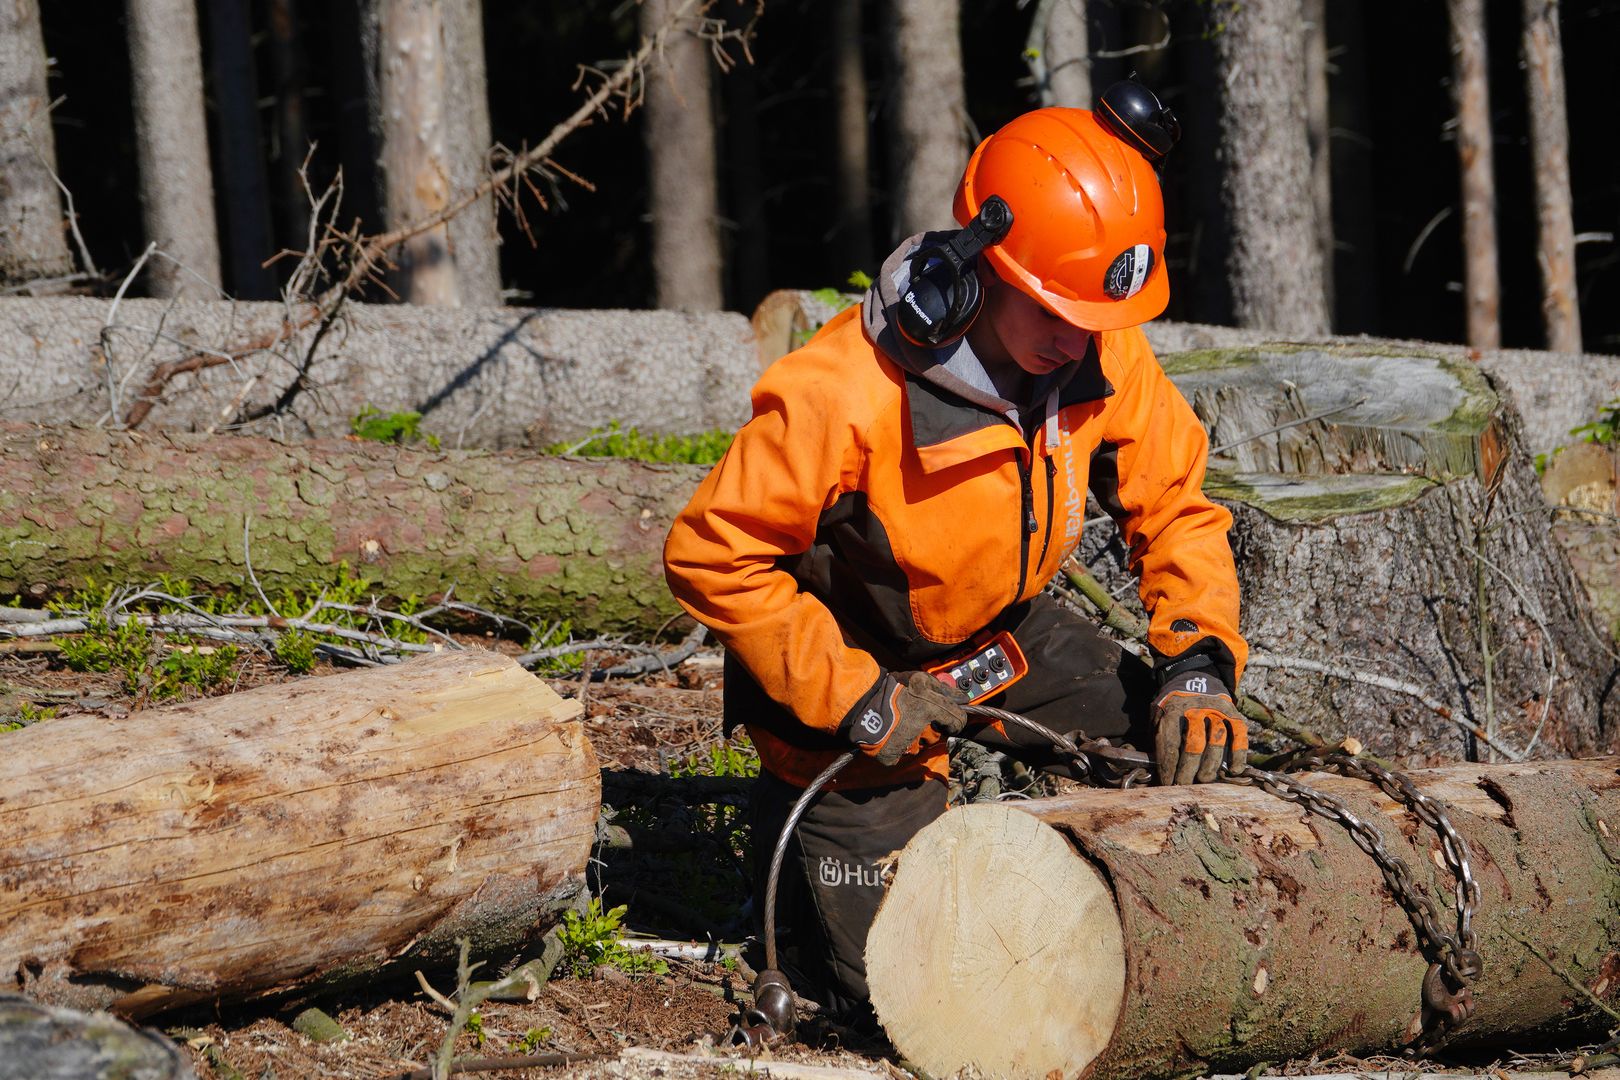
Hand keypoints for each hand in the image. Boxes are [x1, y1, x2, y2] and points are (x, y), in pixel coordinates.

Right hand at [848, 670, 969, 765]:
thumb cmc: (891, 688)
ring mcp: (906, 743)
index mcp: (929, 706)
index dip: (955, 721)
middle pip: (937, 735)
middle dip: (929, 728)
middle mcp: (921, 727)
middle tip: (914, 716)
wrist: (861, 700)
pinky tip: (891, 735)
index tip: (949, 721)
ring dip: (913, 737)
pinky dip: (898, 747)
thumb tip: (962, 698)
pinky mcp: (892, 755)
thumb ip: (943, 689)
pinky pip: (903, 754)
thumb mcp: (919, 679)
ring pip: (920, 746)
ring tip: (899, 724)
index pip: (957, 720)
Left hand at [1152, 668, 1246, 784]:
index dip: (1169, 767)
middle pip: (1194, 745)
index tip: (1169, 783)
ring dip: (1210, 765)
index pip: (1170, 743)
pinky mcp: (1232, 712)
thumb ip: (1157, 736)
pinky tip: (1233, 770)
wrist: (1194, 678)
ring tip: (1204, 780)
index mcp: (1172, 710)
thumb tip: (1154, 766)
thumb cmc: (1173, 706)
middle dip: (1188, 770)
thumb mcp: (1157, 714)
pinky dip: (1239, 754)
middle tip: (1185, 785)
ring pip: (1217, 741)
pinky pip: (1239, 734)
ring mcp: (1216, 710)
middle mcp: (1195, 709)